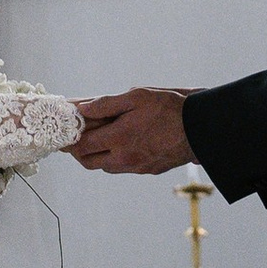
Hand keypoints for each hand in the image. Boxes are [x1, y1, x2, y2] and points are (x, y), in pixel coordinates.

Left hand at [68, 89, 198, 175]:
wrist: (201, 129)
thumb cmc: (170, 108)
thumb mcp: (136, 97)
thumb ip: (106, 104)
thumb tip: (82, 109)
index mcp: (119, 138)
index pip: (82, 146)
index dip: (70, 139)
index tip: (65, 130)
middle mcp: (124, 158)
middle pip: (89, 162)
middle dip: (79, 150)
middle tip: (76, 137)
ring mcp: (137, 167)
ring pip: (105, 167)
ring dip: (97, 155)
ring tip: (97, 138)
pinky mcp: (148, 170)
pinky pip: (122, 168)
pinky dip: (114, 158)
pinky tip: (119, 143)